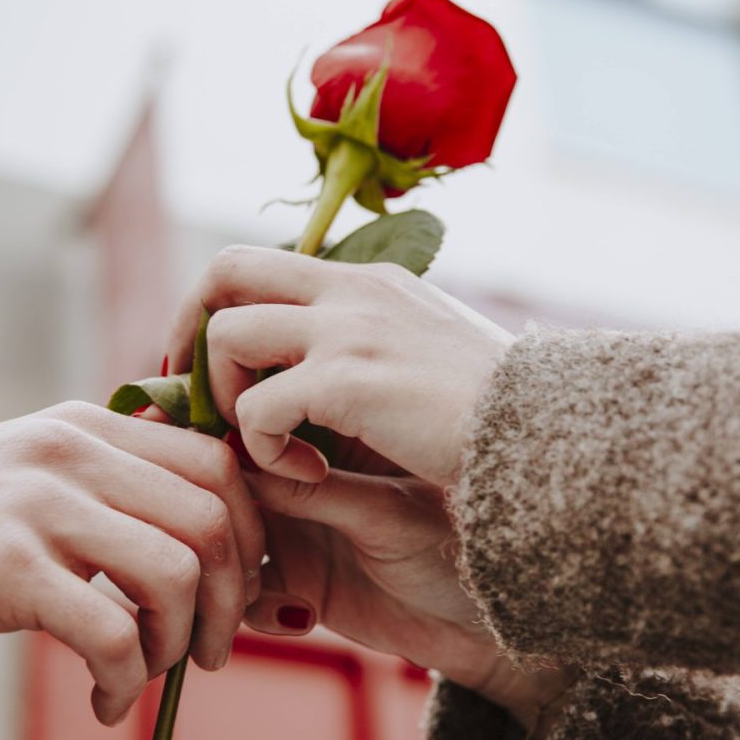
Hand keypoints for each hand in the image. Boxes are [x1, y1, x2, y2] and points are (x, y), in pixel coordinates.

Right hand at [0, 402, 263, 725]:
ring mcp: (36, 505)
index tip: (242, 591)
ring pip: (173, 573)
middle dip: (231, 600)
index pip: (217, 464)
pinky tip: (106, 700)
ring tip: (149, 675)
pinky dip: (126, 680)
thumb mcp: (37, 476)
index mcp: (88, 426)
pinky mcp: (2, 568)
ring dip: (179, 644)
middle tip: (210, 650)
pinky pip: (109, 632)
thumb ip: (114, 483)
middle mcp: (70, 450)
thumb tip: (217, 532)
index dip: (252, 535)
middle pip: (212, 519)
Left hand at [166, 246, 514, 485]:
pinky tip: (306, 475)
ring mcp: (348, 329)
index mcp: (370, 280)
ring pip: (228, 333)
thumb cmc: (499, 416)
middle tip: (190, 394)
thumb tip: (320, 375)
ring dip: (224, 396)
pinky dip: (262, 449)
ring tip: (262, 447)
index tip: (208, 366)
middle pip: (226, 269)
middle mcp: (352, 289)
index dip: (218, 309)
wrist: (550, 436)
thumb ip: (374, 348)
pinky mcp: (346, 381)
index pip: (263, 264)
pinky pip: (257, 408)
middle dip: (188, 329)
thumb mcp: (430, 357)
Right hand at [243, 459, 575, 729]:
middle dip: (218, 509)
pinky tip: (300, 615)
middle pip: (223, 478)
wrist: (491, 619)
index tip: (226, 470)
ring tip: (264, 582)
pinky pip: (246, 594)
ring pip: (224, 537)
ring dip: (230, 562)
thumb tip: (237, 461)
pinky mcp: (295, 584)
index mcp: (327, 431)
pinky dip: (255, 608)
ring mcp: (294, 529)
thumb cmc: (459, 543)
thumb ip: (310, 491)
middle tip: (245, 534)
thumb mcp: (386, 510)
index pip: (252, 415)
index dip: (225, 438)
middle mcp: (300, 473)